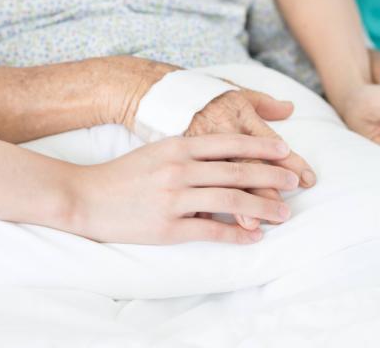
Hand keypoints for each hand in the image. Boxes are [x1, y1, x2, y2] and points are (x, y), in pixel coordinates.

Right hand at [63, 135, 299, 244]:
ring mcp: (173, 198)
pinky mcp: (167, 227)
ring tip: (283, 213)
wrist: (85, 196)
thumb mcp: (158, 148)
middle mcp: (179, 169)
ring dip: (262, 208)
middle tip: (294, 182)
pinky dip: (237, 235)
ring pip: (230, 202)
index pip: (229, 143)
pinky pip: (211, 232)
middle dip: (270, 177)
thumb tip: (224, 151)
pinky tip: (254, 237)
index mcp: (178, 146)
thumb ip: (190, 147)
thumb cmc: (124, 172)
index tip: (284, 151)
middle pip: (236, 171)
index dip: (260, 147)